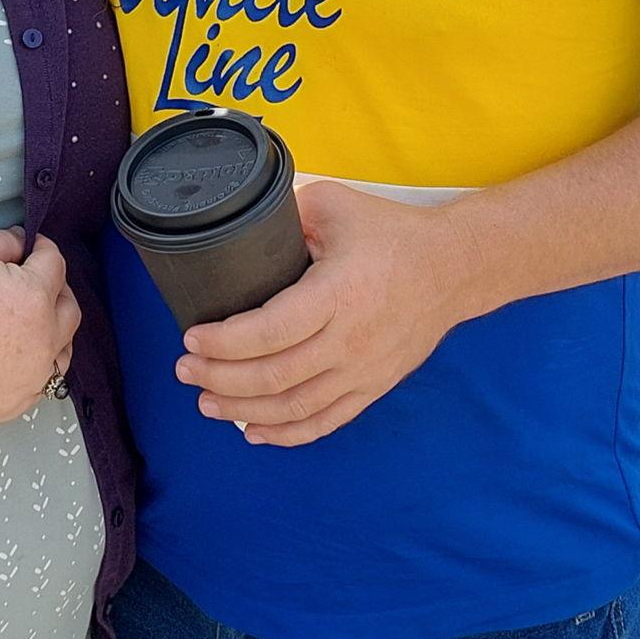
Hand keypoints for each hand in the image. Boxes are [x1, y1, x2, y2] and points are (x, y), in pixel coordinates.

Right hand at [0, 230, 78, 430]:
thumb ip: (6, 243)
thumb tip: (22, 244)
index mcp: (34, 298)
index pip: (55, 265)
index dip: (44, 249)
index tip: (34, 247)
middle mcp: (41, 342)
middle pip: (69, 311)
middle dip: (57, 290)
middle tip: (39, 281)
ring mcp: (27, 380)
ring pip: (61, 354)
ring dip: (54, 334)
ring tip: (34, 323)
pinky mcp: (8, 406)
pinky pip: (37, 386)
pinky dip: (34, 369)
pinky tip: (17, 358)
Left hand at [175, 182, 462, 446]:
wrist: (454, 268)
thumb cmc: (392, 234)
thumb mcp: (335, 205)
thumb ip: (287, 211)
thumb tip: (237, 221)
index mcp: (338, 293)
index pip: (271, 331)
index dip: (225, 342)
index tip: (192, 337)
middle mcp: (351, 339)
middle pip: (275, 376)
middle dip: (220, 379)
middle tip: (185, 371)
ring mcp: (364, 369)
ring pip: (296, 407)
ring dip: (244, 411)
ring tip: (207, 404)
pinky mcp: (373, 386)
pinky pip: (326, 421)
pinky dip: (287, 433)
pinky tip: (254, 431)